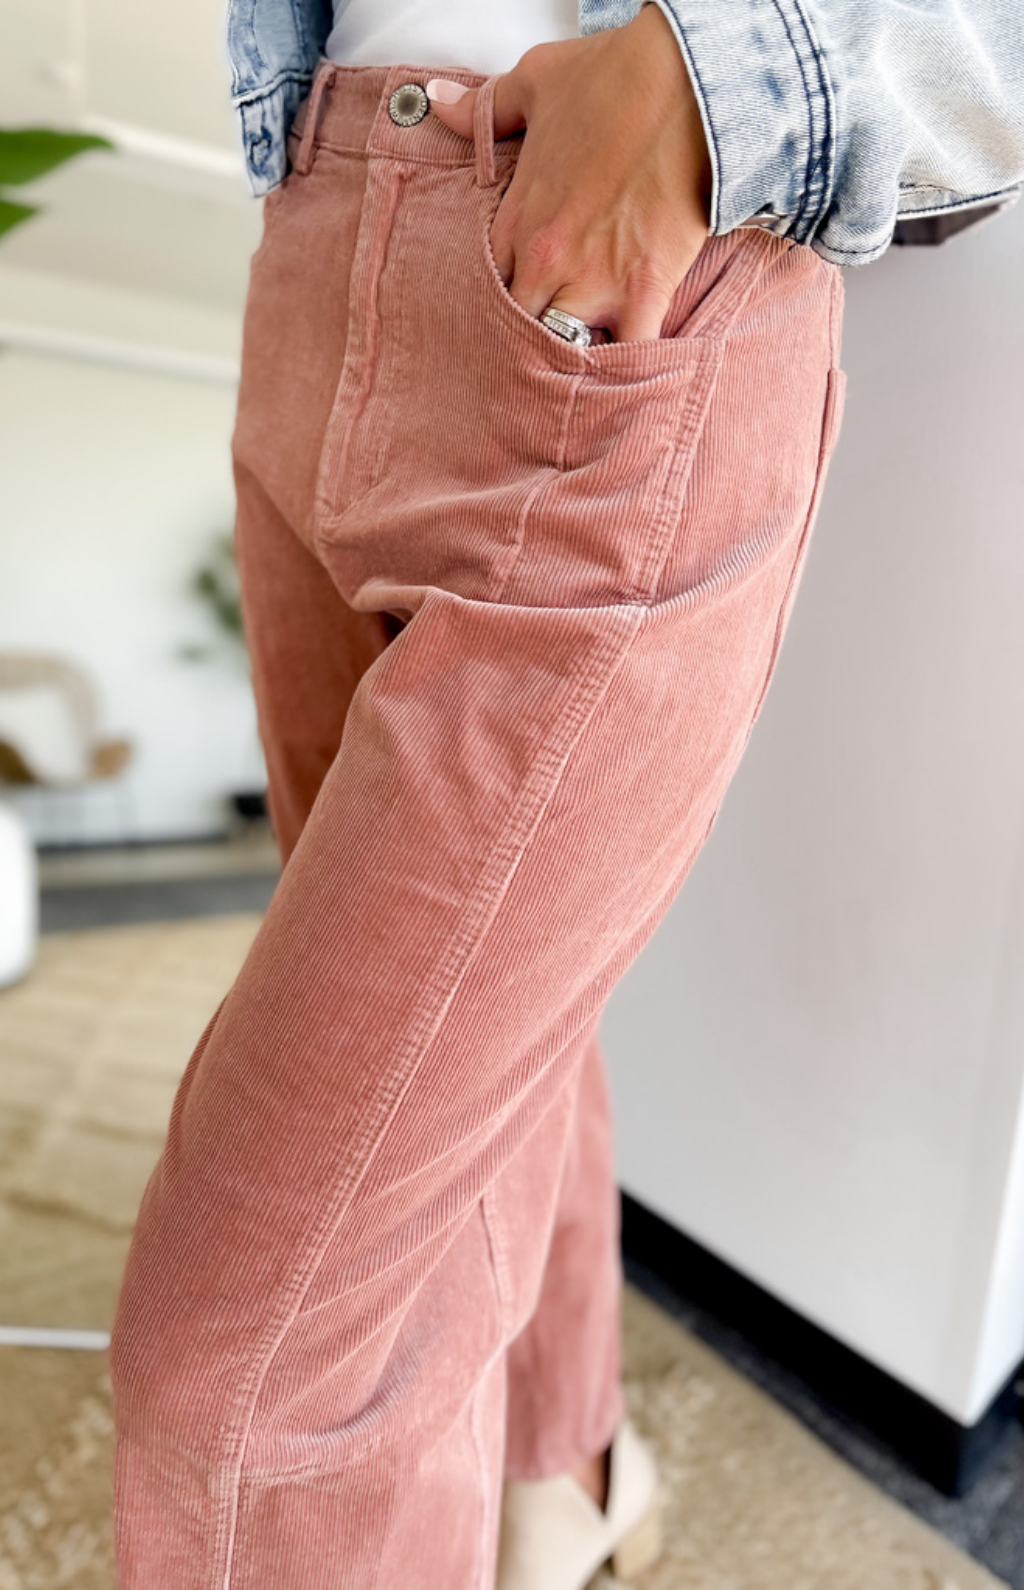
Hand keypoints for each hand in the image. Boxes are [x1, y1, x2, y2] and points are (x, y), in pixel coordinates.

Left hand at [427, 3, 712, 343]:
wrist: (690, 83)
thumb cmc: (616, 78)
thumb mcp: (536, 82)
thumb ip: (484, 109)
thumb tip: (437, 100)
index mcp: (518, 217)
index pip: (489, 284)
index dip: (505, 296)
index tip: (520, 300)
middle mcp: (545, 259)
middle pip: (522, 325)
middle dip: (536, 330)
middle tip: (551, 336)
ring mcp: (593, 280)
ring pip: (567, 346)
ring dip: (577, 352)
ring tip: (587, 355)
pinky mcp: (643, 292)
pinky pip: (627, 353)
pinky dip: (628, 366)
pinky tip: (627, 373)